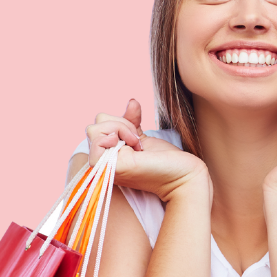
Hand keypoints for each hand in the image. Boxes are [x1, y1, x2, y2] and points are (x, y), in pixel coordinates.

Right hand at [87, 99, 208, 201]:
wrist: (182, 174)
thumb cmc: (166, 161)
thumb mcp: (142, 137)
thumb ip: (131, 122)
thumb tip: (131, 101)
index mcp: (108, 155)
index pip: (98, 126)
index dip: (119, 123)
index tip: (137, 138)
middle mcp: (103, 162)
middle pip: (94, 125)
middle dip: (119, 124)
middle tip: (137, 141)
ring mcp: (104, 166)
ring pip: (93, 129)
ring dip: (119, 128)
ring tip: (136, 144)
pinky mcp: (110, 167)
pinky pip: (97, 141)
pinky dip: (116, 134)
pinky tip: (132, 145)